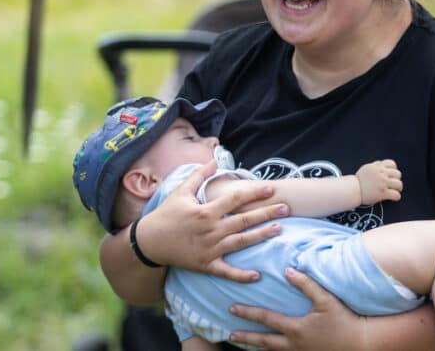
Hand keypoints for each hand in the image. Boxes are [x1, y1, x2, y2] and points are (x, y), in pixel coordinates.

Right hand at [137, 160, 288, 281]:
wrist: (149, 242)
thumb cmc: (166, 215)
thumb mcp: (181, 192)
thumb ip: (199, 176)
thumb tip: (214, 159)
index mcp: (206, 211)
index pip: (236, 199)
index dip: (254, 193)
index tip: (270, 188)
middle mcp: (210, 230)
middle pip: (244, 220)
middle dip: (266, 213)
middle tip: (286, 208)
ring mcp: (209, 249)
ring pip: (241, 242)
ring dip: (261, 236)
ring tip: (279, 229)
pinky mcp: (206, 265)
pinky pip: (226, 271)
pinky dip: (241, 275)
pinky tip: (257, 275)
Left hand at [229, 268, 368, 350]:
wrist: (362, 343)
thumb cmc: (344, 320)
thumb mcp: (326, 299)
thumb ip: (306, 284)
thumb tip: (288, 270)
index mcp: (296, 329)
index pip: (266, 319)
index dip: (248, 313)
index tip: (232, 309)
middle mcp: (294, 345)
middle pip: (263, 341)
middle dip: (246, 336)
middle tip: (230, 333)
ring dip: (257, 347)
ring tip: (245, 343)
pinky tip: (270, 349)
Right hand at [355, 159, 401, 204]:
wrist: (353, 190)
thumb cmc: (359, 180)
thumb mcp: (366, 168)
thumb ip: (375, 165)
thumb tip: (382, 163)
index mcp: (378, 167)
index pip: (392, 164)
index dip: (393, 170)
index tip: (391, 175)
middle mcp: (381, 174)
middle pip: (398, 174)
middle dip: (397, 179)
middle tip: (393, 184)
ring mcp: (382, 183)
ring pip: (399, 184)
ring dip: (398, 188)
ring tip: (394, 191)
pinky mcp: (382, 193)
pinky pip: (396, 195)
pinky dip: (396, 197)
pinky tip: (393, 198)